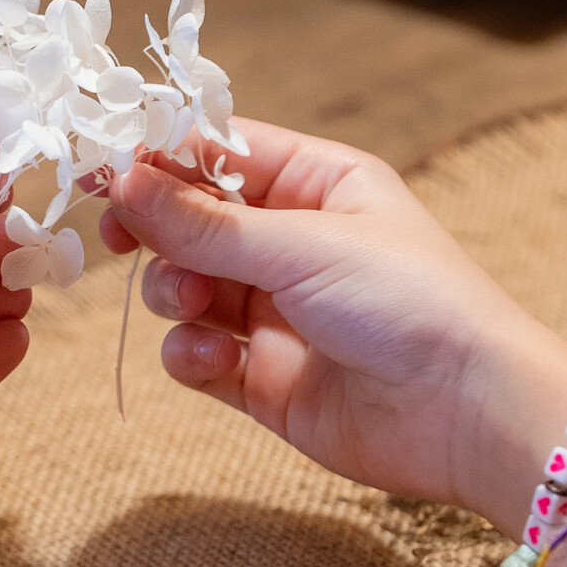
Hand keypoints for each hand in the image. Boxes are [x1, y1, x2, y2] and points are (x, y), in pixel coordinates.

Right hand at [101, 120, 566, 534]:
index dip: (158, 157)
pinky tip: (216, 358)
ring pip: (185, 288)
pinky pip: (199, 354)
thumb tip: (120, 179)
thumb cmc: (410, 303)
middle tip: (114, 234)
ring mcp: (277, 314)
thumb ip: (205, 222)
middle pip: (191, 221)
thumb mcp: (303, 245)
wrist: (466, 413)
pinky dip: (193, 353)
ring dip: (173, 294)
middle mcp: (294, 244)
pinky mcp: (264, 379)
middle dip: (154, 229)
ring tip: (193, 306)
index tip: (99, 165)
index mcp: (319, 185)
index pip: (220, 152)